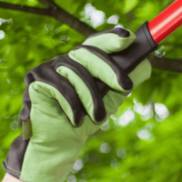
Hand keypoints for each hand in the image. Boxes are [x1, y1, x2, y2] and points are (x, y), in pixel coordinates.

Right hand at [2, 27, 151, 181]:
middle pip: (88, 53)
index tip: (129, 37)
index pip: (97, 43)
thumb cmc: (85, 120)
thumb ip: (123, 82)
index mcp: (83, 62)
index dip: (111, 38)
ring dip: (90, 98)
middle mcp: (65, 60)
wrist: (60, 144)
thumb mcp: (109, 100)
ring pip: (76, 73)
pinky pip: (59, 86)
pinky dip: (71, 105)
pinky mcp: (35, 79)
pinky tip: (75, 120)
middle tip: (126, 86)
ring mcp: (48, 67)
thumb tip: (146, 66)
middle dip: (109, 70)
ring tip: (96, 118)